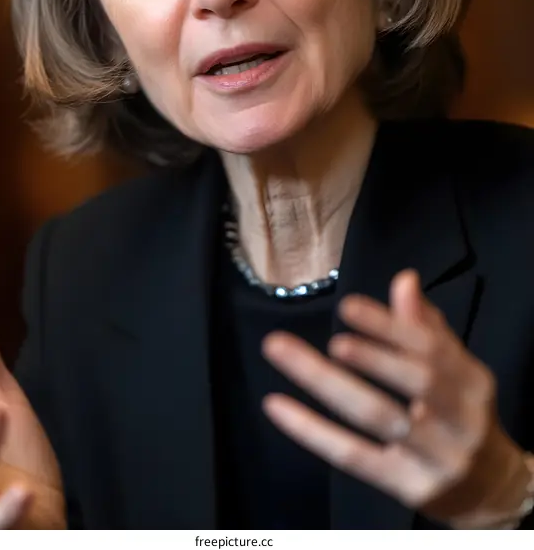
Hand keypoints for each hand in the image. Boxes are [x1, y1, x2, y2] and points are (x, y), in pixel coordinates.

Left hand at [262, 269, 529, 527]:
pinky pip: (353, 457)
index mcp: (472, 381)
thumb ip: (427, 327)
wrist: (492, 491)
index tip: (347, 306)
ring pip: (379, 418)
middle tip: (332, 339)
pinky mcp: (406, 488)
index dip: (389, 326)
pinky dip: (312, 430)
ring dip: (331, 385)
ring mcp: (435, 458)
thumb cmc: (461, 417)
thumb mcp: (456, 372)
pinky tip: (278, 406)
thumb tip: (404, 279)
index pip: (431, 348)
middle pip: (415, 383)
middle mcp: (460, 420)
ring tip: (292, 356)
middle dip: (370, 356)